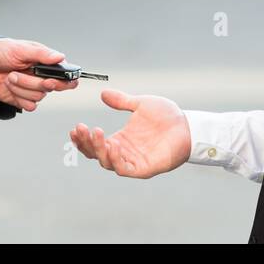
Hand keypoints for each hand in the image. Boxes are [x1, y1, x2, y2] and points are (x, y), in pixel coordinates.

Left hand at [0, 38, 77, 111]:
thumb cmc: (1, 52)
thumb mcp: (20, 48)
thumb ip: (42, 54)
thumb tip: (60, 57)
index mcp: (46, 64)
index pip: (66, 76)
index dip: (63, 81)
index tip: (51, 80)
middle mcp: (43, 77)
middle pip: (51, 87)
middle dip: (32, 82)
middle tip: (18, 74)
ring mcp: (33, 89)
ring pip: (38, 97)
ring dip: (21, 87)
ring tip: (9, 76)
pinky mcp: (23, 100)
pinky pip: (30, 106)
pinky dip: (18, 97)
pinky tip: (10, 87)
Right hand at [69, 90, 191, 178]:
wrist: (188, 124)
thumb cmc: (167, 116)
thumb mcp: (140, 104)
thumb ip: (122, 101)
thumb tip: (104, 94)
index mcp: (120, 139)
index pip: (95, 144)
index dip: (83, 138)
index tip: (76, 127)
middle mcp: (124, 152)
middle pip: (96, 154)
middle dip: (86, 143)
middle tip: (81, 128)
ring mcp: (133, 161)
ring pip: (108, 162)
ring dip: (98, 150)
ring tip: (96, 133)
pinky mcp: (144, 168)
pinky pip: (125, 169)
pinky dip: (116, 160)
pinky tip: (113, 145)